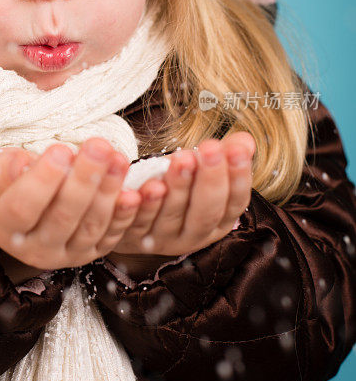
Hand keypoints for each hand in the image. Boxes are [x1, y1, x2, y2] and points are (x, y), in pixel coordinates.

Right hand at [0, 138, 141, 270]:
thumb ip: (2, 169)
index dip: (42, 181)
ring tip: (117, 159)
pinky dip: (126, 214)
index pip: (22, 208)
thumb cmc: (7, 181)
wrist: (25, 202)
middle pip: (62, 218)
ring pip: (90, 226)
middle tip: (98, 147)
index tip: (60, 150)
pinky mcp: (93, 251)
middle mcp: (34, 249)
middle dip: (83, 180)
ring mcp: (67, 254)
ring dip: (108, 191)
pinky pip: (112, 235)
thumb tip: (21, 167)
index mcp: (3, 227)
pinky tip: (135, 192)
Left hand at [108, 132, 255, 257]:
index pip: (235, 202)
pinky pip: (140, 221)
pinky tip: (149, 183)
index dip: (238, 177)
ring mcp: (164, 238)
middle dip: (210, 179)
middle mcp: (195, 235)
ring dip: (179, 187)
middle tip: (210, 148)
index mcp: (219, 221)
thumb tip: (245, 141)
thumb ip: (224, 156)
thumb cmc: (176, 190)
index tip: (237, 150)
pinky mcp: (136, 236)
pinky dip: (146, 203)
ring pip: (173, 215)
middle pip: (207, 212)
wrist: (136, 217)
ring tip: (182, 159)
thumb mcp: (202, 172)